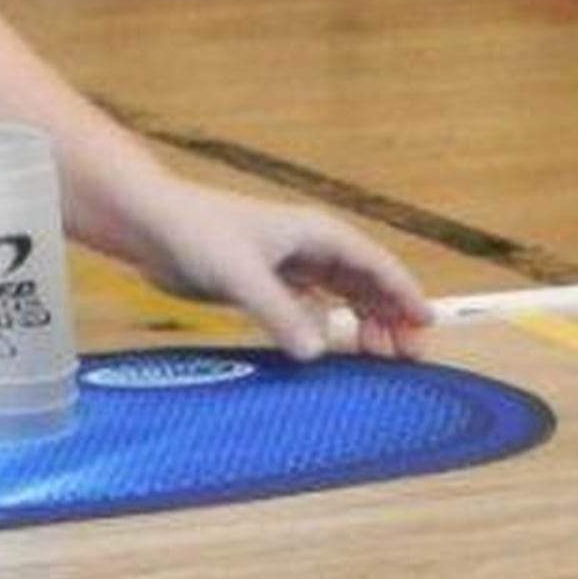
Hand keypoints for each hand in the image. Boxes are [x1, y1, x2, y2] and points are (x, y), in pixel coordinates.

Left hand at [124, 180, 432, 361]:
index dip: (405, 293)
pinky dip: (325, 324)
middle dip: (391, 315)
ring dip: (363, 321)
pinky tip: (327, 345)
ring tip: (379, 354)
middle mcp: (307, 246)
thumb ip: (279, 314)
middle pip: (365, 282)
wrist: (150, 223)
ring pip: (340, 294)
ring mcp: (286, 263)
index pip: (376, 264)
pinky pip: (309, 305)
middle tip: (409, 355)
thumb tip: (317, 351)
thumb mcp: (241, 276)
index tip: (427, 324)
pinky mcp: (263, 281)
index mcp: (315, 233)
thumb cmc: (196, 233)